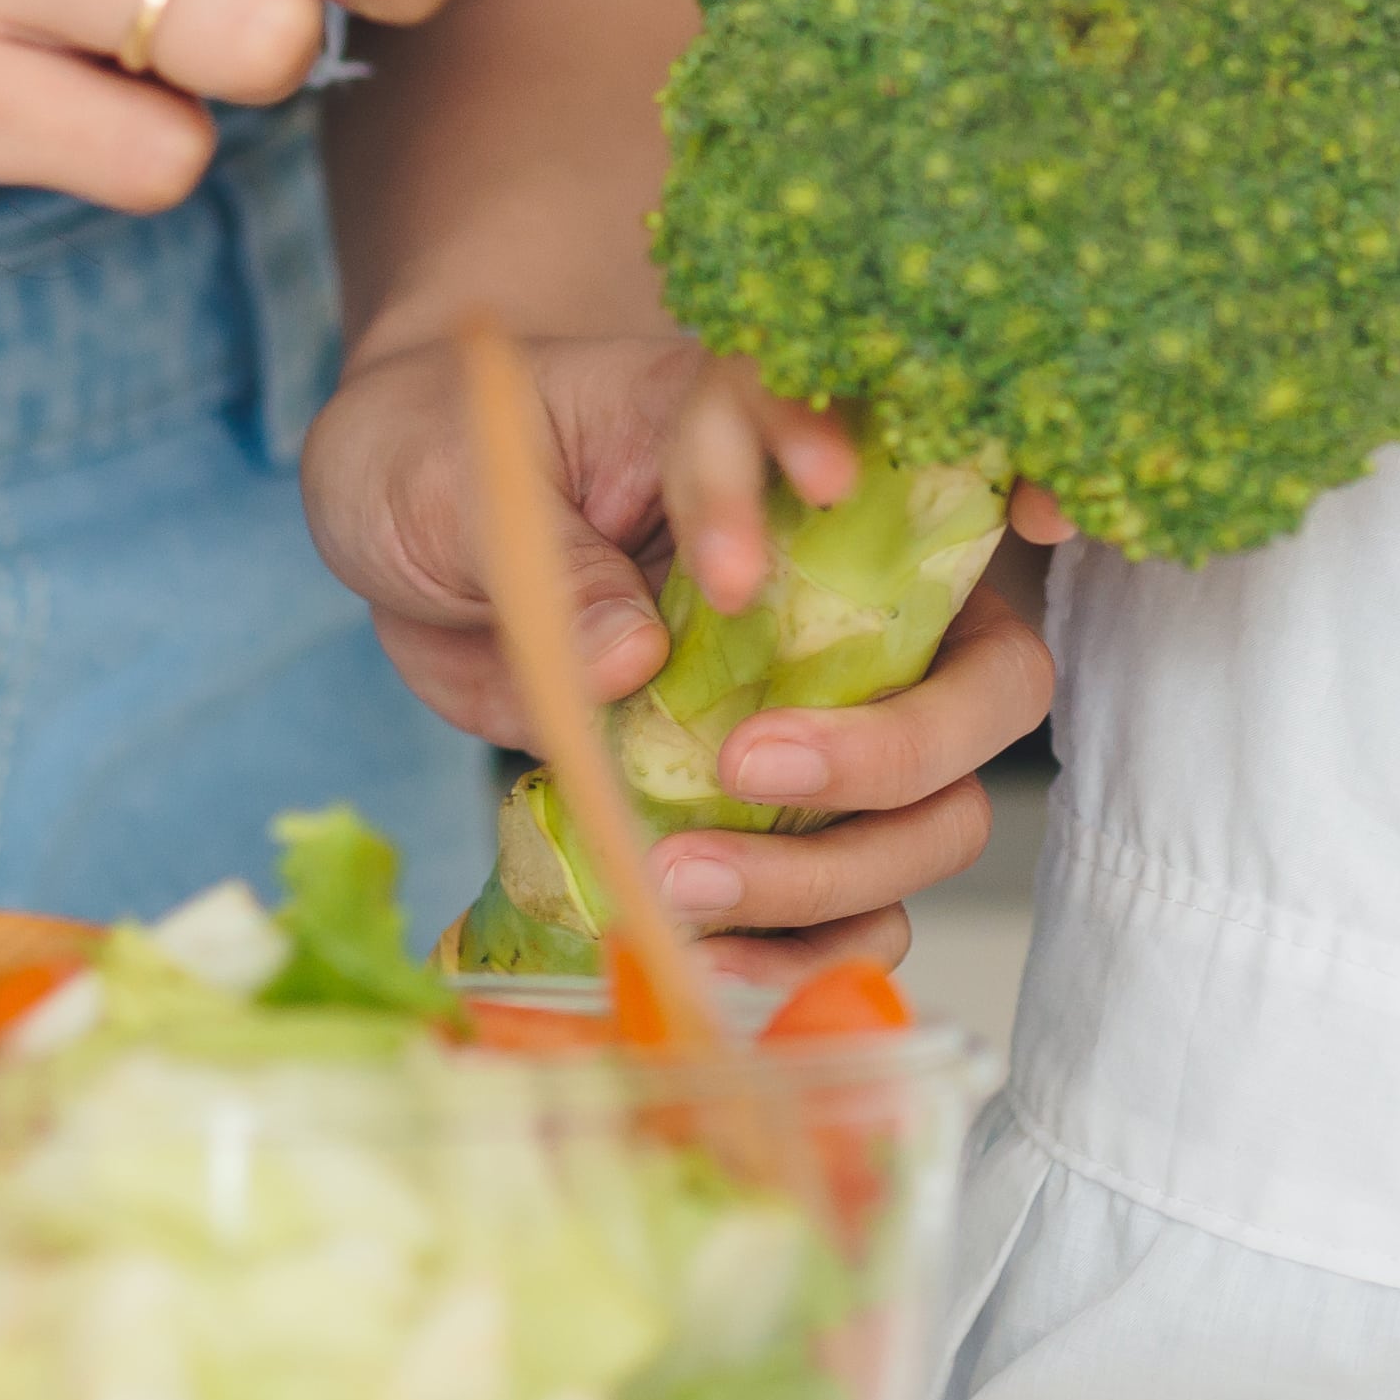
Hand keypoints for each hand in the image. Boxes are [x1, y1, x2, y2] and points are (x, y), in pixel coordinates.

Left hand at [303, 324, 1065, 982]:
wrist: (414, 535)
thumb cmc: (446, 460)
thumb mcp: (460, 483)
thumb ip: (552, 561)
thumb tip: (633, 661)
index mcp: (773, 447)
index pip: (888, 449)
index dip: (910, 494)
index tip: (788, 513)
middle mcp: (848, 575)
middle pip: (985, 672)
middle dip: (898, 745)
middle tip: (747, 763)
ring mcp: (828, 699)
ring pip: (936, 808)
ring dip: (837, 869)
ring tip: (683, 881)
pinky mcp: (777, 799)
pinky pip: (859, 897)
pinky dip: (807, 945)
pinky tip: (709, 953)